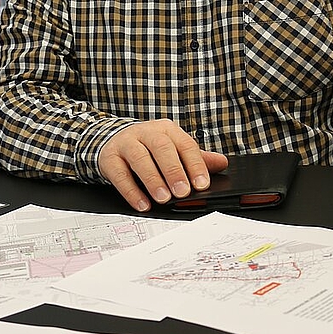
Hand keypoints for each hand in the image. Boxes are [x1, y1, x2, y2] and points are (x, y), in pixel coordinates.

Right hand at [99, 119, 228, 211]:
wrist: (113, 141)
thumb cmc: (148, 148)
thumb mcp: (172, 149)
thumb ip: (196, 158)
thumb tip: (222, 163)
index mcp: (166, 129)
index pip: (184, 144)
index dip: (194, 164)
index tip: (202, 185)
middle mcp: (146, 133)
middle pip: (161, 147)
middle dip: (173, 170)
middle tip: (182, 192)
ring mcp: (126, 143)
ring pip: (139, 158)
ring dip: (153, 179)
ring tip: (163, 198)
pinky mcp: (110, 157)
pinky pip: (120, 174)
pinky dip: (131, 191)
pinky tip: (143, 204)